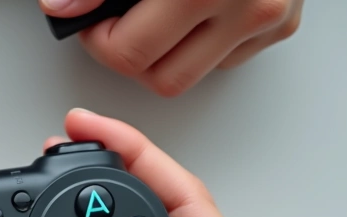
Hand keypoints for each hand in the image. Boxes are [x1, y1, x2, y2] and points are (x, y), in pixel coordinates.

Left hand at [40, 0, 302, 95]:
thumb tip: (60, 7)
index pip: (128, 53)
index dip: (99, 40)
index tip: (93, 21)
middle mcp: (246, 3)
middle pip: (160, 78)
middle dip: (131, 55)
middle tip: (120, 21)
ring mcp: (269, 17)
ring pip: (194, 74)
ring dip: (167, 52)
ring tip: (159, 10)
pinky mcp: (285, 23)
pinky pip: (228, 58)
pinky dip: (204, 41)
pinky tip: (197, 6)